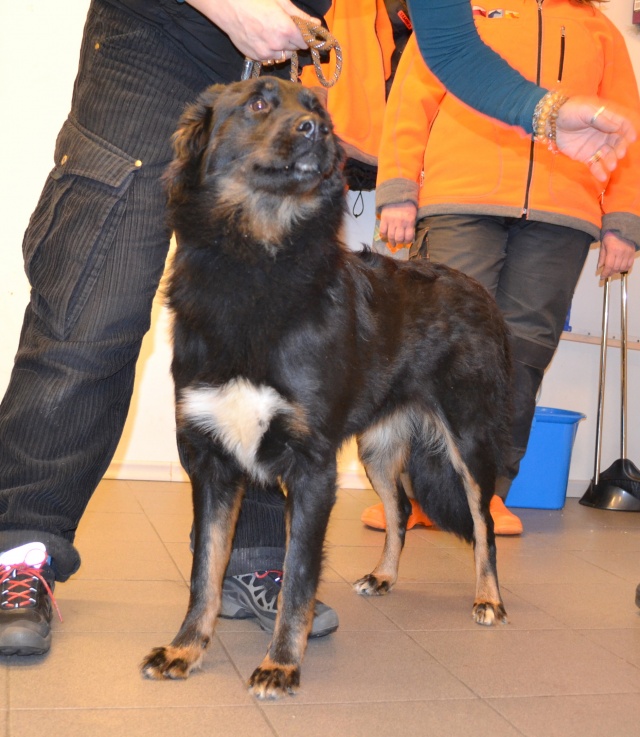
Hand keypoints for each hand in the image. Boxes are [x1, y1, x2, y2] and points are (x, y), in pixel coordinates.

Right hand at [188, 0, 317, 60]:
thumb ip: (300, 16)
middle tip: (284, 26)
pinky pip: (270, 58)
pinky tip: (263, 38)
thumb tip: (315, 24)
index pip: (305, 42)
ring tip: (272, 32)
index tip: (303, 31)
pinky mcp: (256, 57)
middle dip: (293, 40)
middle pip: (295, 49)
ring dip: (282, 47)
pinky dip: (270, 51)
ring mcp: (266, 54)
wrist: (228, 5)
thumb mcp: (280, 2)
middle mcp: (277, 45)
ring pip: (283, 55)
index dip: (305, 36)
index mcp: (286, 30)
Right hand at [379, 203, 417, 249]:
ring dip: (392, 242)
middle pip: (399, 238)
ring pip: (390, 236)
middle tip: (399, 243)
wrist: (397, 196)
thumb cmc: (407, 206)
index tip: (406, 241)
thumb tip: (410, 236)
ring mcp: (391, 221)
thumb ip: (411, 225)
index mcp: (409, 222)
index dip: (407, 241)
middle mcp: (400, 223)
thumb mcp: (413, 214)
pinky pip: (382, 231)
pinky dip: (384, 235)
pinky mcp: (384, 219)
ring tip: (393, 243)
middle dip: (399, 242)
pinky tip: (386, 236)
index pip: (408, 237)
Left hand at [555, 97, 636, 181]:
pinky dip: (599, 171)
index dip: (628, 131)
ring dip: (611, 160)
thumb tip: (617, 127)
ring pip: (608, 154)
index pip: (623, 124)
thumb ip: (601, 118)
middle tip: (620, 154)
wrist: (551, 122)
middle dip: (621, 148)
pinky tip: (602, 177)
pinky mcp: (586, 156)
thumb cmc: (570, 110)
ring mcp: (596, 145)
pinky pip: (595, 164)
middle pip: (618, 141)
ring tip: (611, 166)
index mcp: (608, 118)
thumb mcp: (586, 110)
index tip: (632, 139)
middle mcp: (605, 133)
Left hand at [597, 232, 636, 279]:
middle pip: (615, 268)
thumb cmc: (611, 236)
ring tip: (612, 271)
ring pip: (622, 268)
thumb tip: (599, 267)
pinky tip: (620, 268)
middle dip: (610, 273)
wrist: (622, 230)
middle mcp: (621, 252)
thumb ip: (602, 257)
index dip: (605, 273)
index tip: (602, 276)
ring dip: (616, 271)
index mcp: (612, 250)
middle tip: (606, 274)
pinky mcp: (632, 253)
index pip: (609, 265)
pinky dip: (624, 269)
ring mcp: (628, 253)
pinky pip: (629, 265)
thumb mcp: (603, 245)